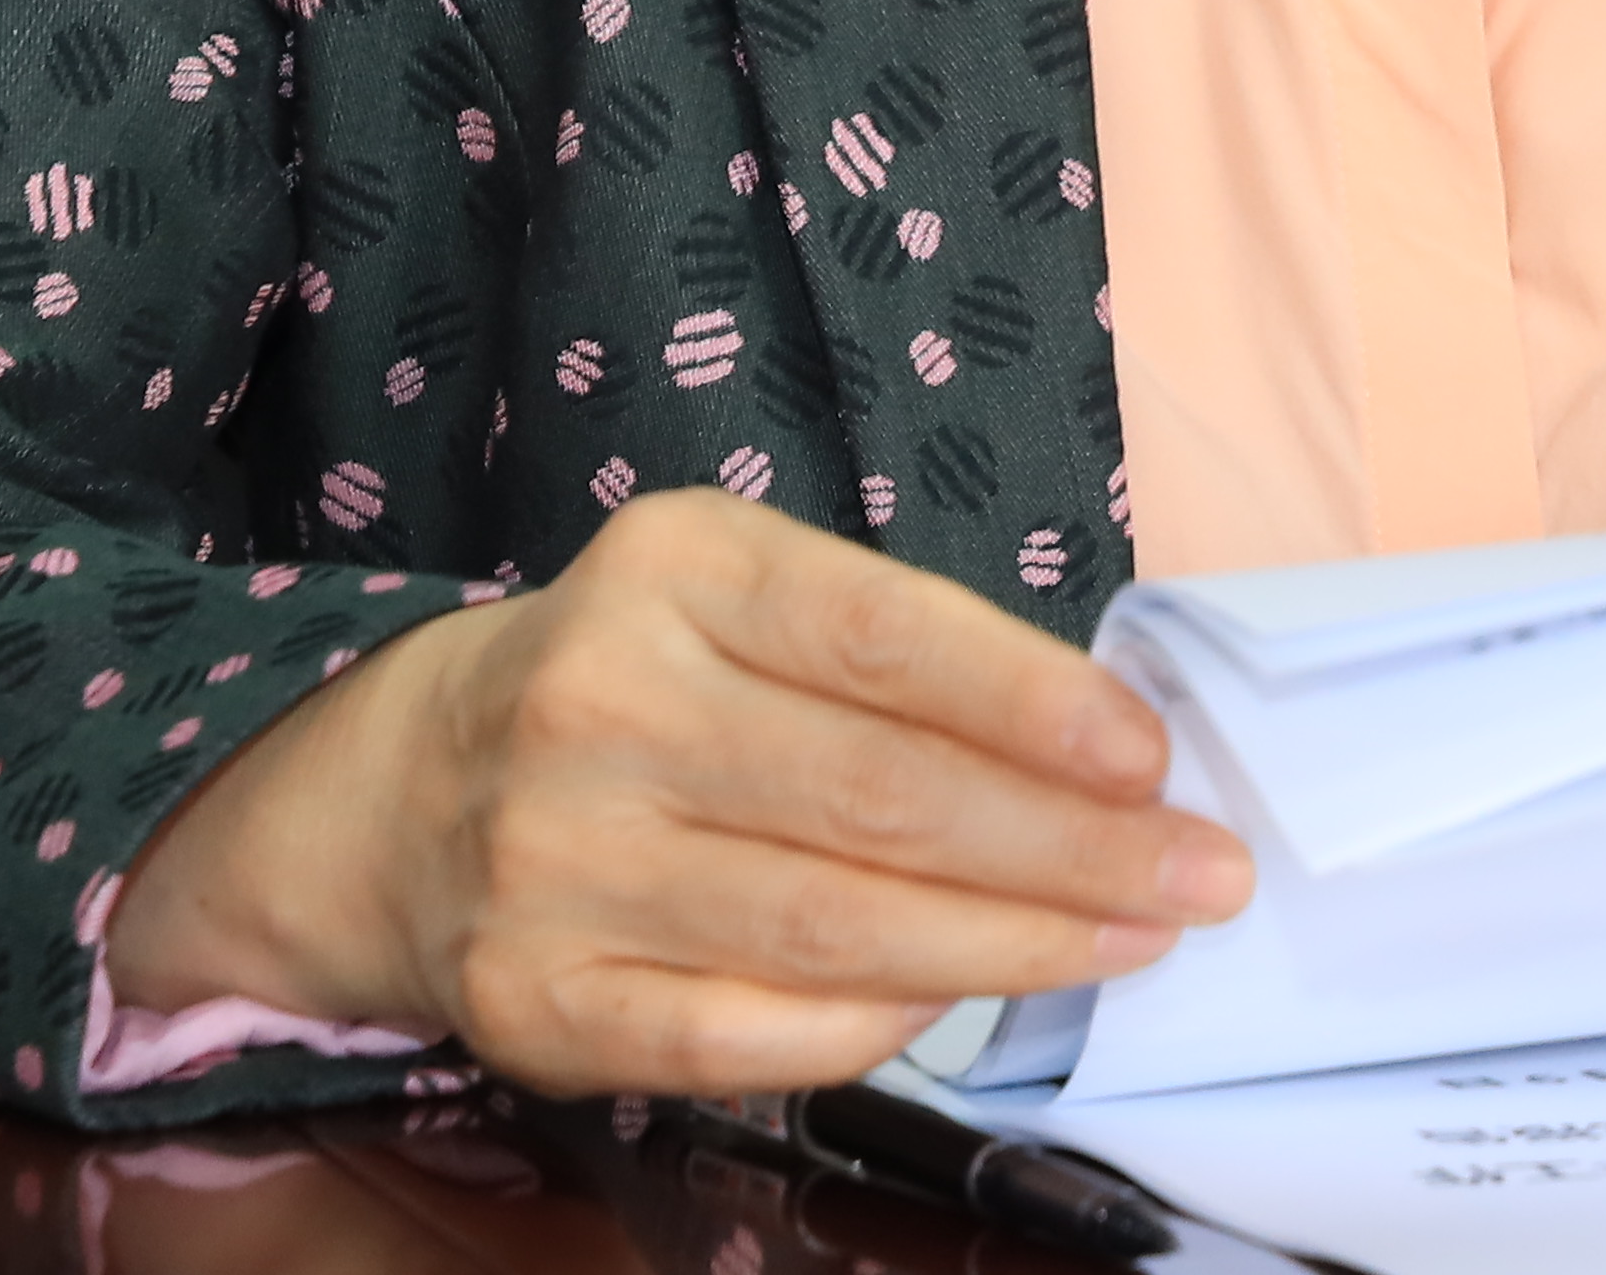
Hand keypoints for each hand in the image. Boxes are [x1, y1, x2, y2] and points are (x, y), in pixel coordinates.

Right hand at [100, 489, 1253, 1096]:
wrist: (406, 793)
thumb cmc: (645, 679)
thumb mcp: (745, 596)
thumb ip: (898, 656)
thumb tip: (1107, 757)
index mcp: (674, 571)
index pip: (879, 636)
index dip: (1030, 702)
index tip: (1151, 758)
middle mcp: (601, 707)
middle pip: (879, 797)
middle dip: (1068, 848)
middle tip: (1199, 877)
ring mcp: (557, 865)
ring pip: (833, 926)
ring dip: (1014, 944)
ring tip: (1132, 941)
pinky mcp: (541, 1003)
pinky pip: (749, 1034)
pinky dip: (881, 1022)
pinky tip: (969, 995)